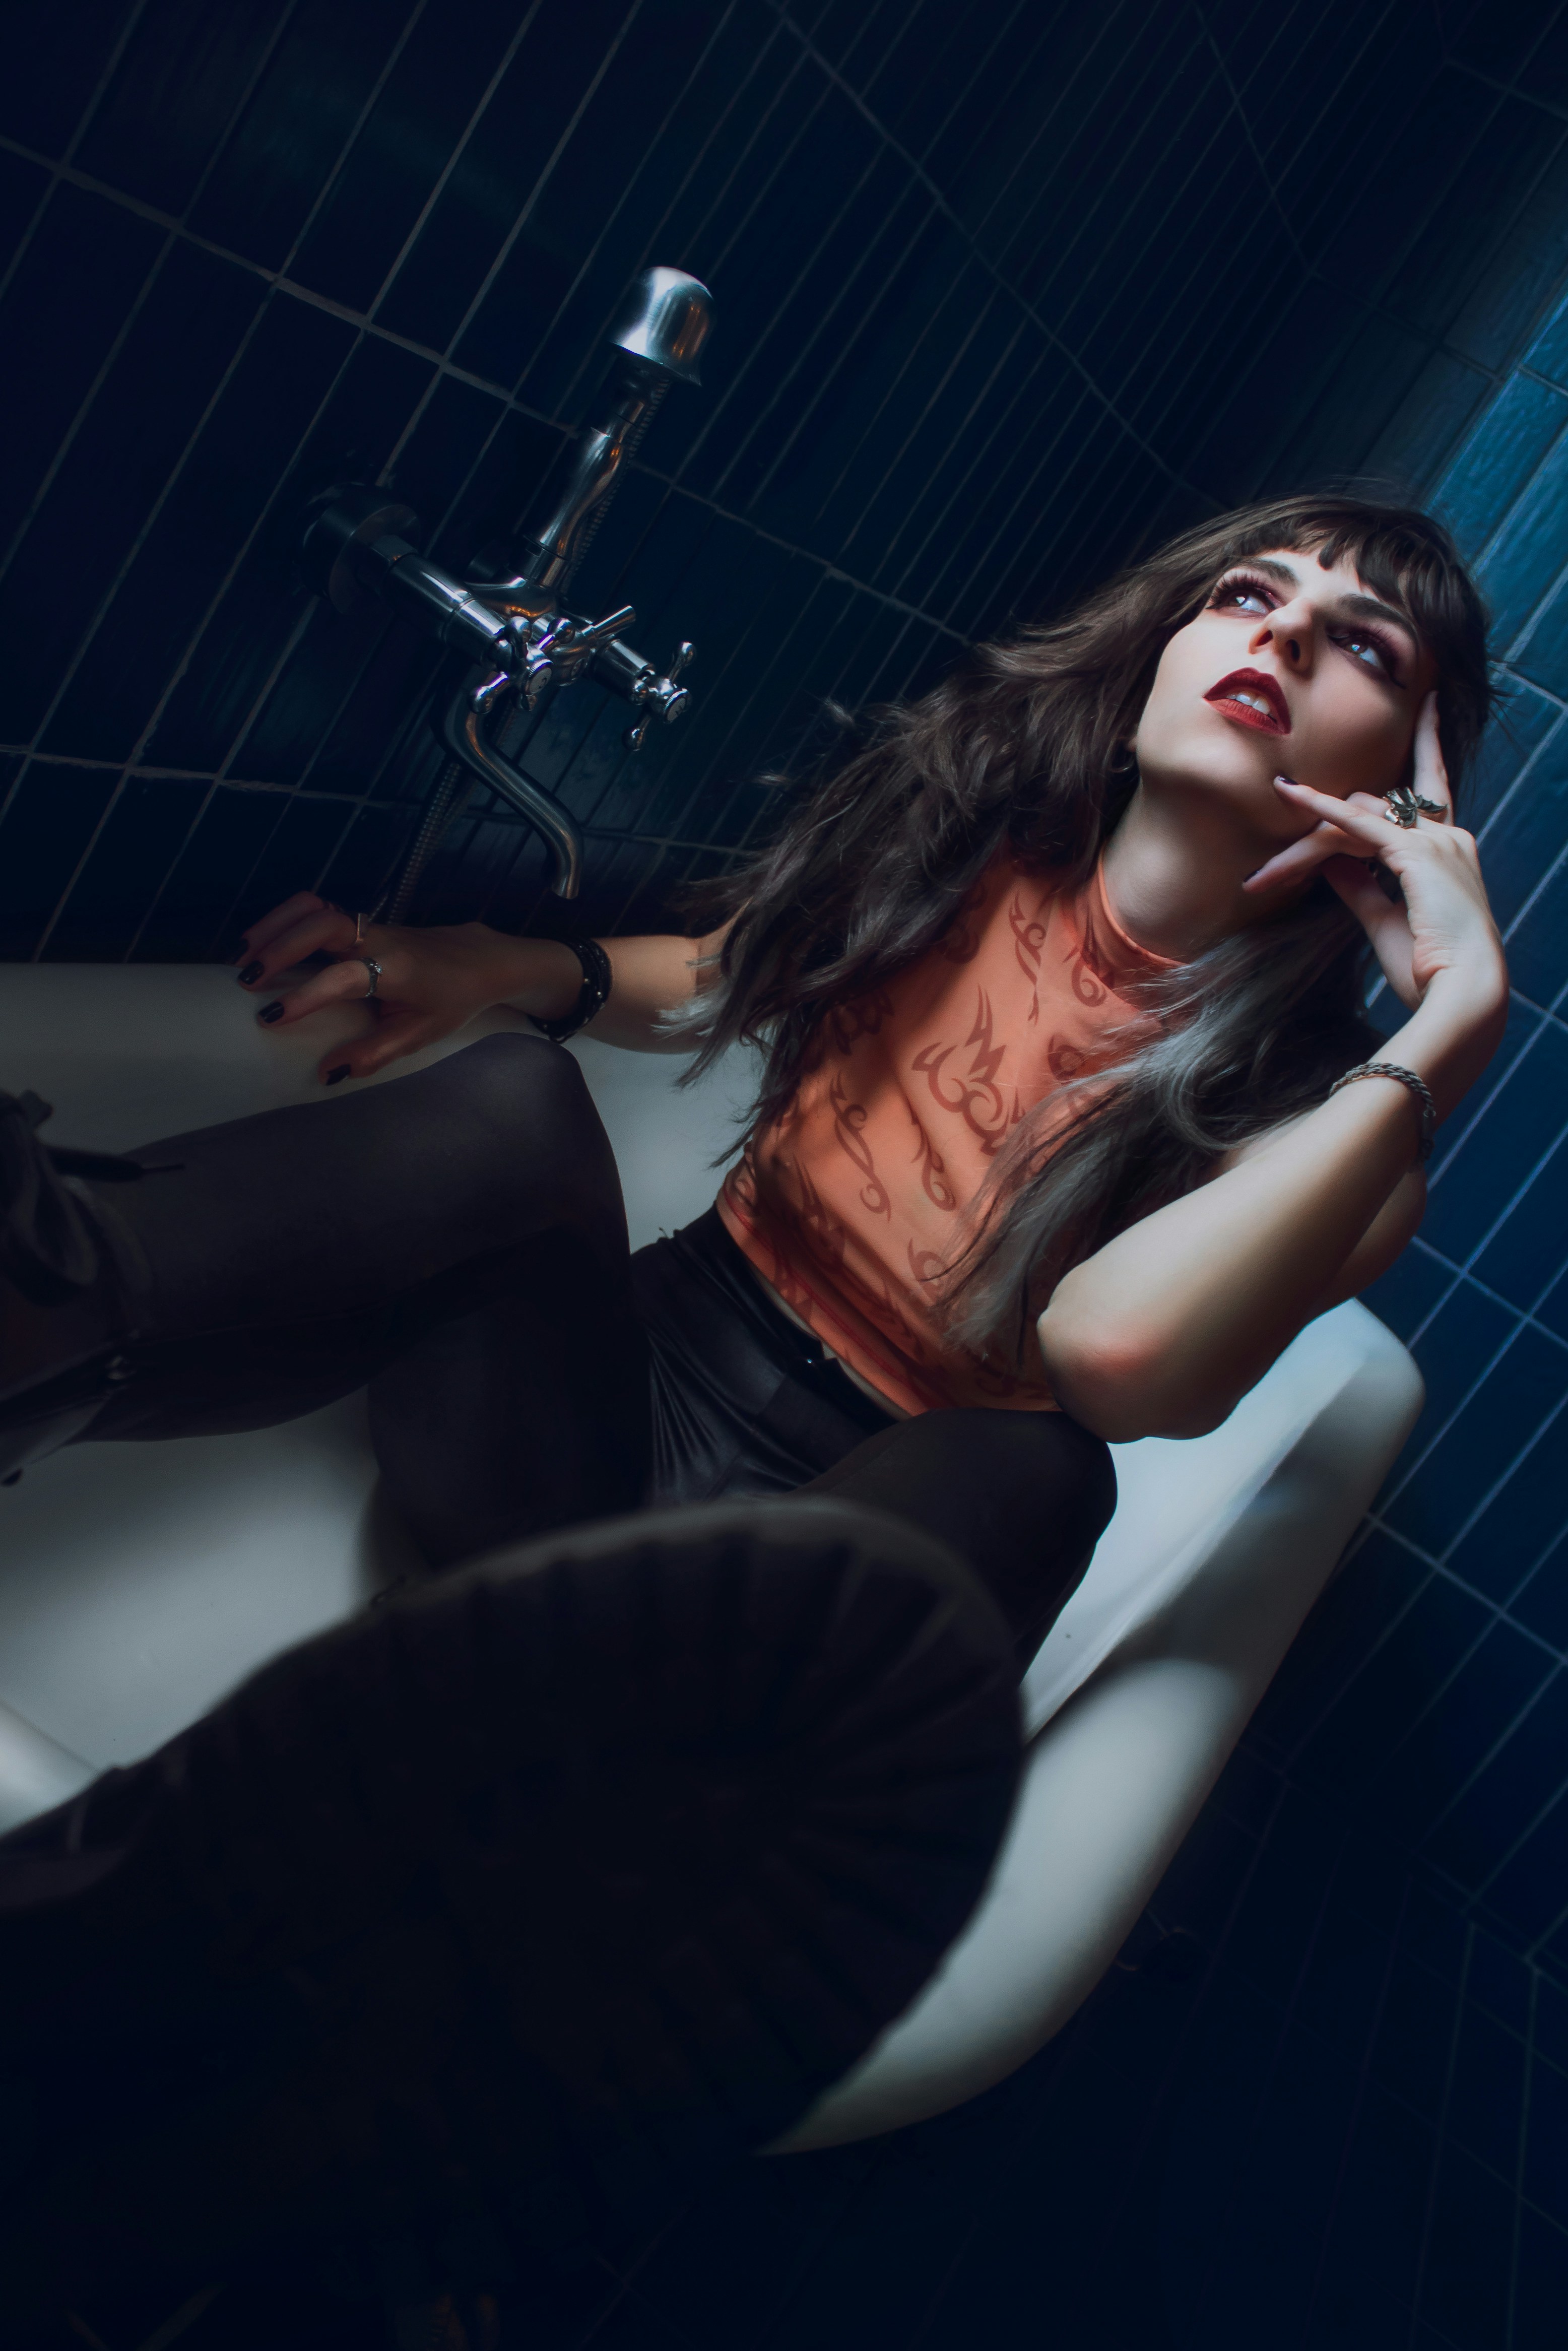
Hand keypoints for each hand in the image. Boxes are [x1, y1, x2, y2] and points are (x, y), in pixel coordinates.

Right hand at [235, 894, 541, 1082]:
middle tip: (244, 980)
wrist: (482, 960)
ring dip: (274, 926)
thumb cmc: (453, 999)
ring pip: (314, 907)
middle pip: (322, 924)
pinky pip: (316, 909)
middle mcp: (378, 939)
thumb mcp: (420, 1034)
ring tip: (242, 957)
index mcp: (395, 970)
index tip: (271, 1016)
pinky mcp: (360, 922)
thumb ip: (374, 1053)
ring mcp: (368, 925)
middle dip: (278, 948)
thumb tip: (329, 1073)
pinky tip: (262, 944)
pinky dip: (284, 919)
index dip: (306, 996)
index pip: (343, 977)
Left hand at [1241, 694, 1506, 1022]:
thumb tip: (1330, 864)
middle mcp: (1449, 836)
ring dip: (1304, 847)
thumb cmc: (1430, 970)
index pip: (1429, 789)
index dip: (1426, 744)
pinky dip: (1324, 812)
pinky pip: (1360, 825)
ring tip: (1259, 878)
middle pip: (1371, 811)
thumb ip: (1360, 887)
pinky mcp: (1418, 855)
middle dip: (1316, 834)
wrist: (1464, 996)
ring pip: (1358, 820)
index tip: (1428, 704)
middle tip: (1265, 877)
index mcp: (1450, 850)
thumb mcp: (1386, 921)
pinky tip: (1292, 797)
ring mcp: (1438, 842)